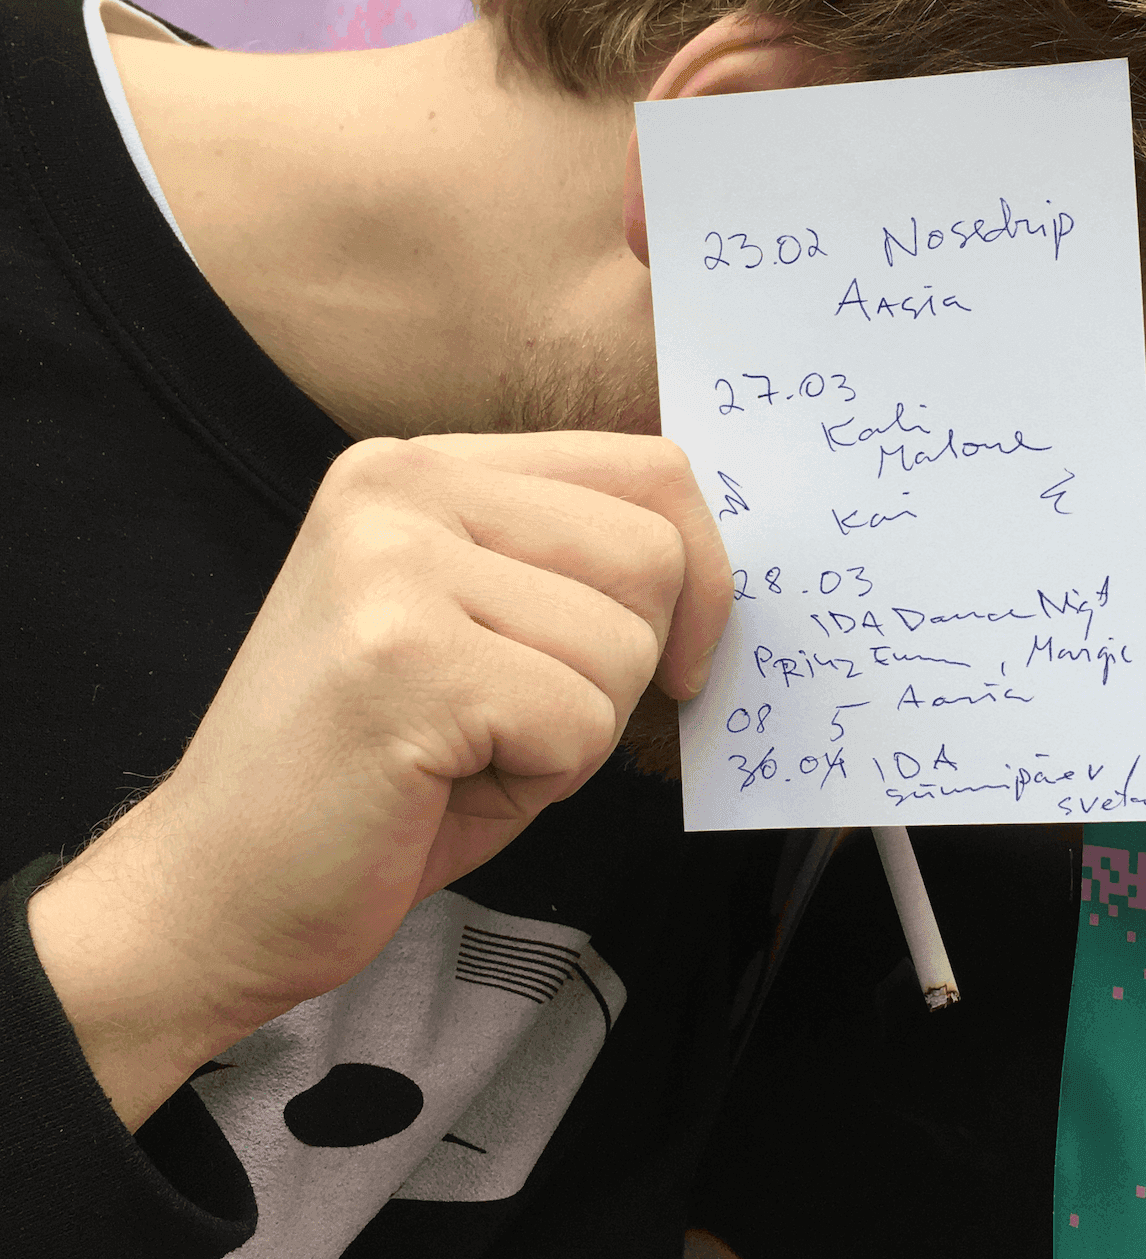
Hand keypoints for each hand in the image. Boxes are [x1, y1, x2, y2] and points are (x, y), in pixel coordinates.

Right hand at [27, 432, 729, 1129]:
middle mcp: (402, 486)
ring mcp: (395, 565)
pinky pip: (579, 722)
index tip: (683, 653)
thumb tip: (720, 563)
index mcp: (424, 466)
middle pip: (652, 551)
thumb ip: (574, 568)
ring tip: (472, 752)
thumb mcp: (482, 628)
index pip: (646, 467)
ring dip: (578, 730)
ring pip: (625, 643)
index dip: (701, 570)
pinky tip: (446, 785)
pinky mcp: (404, 662)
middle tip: (531, 722)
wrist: (211, 894)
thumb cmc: (373, 776)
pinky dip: (545, 780)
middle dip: (632, 664)